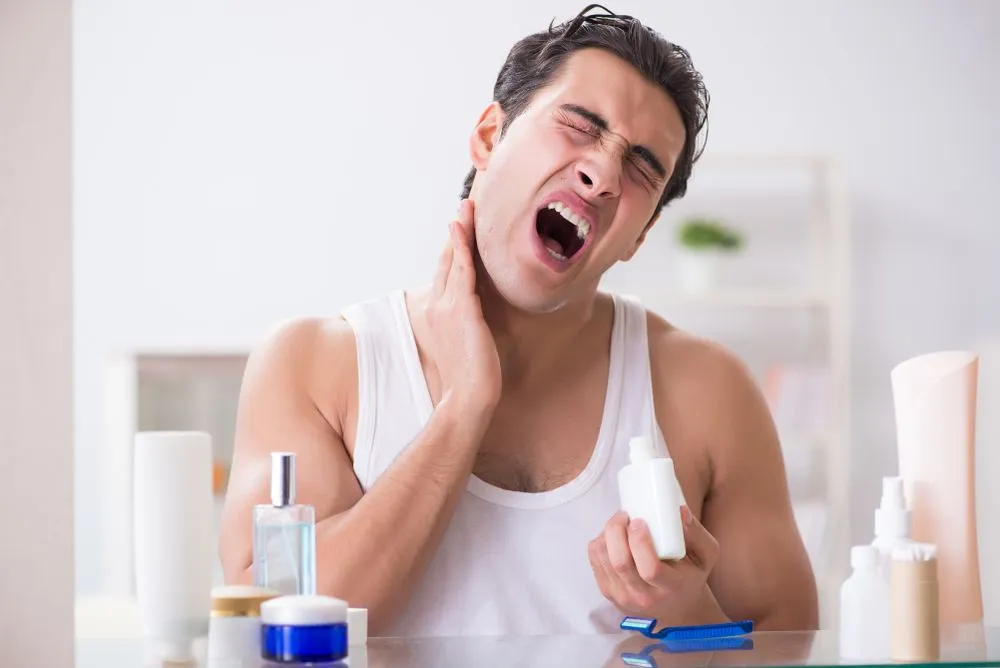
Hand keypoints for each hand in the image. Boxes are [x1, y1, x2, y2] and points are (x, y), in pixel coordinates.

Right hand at [424, 199, 500, 416]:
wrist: (469, 398)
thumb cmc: (472, 378)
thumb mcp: (470, 344)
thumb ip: (471, 324)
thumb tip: (481, 316)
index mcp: (441, 314)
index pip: (447, 274)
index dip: (453, 250)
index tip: (461, 229)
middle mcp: (440, 306)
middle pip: (447, 261)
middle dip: (456, 233)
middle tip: (464, 207)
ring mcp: (449, 306)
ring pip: (454, 260)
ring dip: (460, 231)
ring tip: (467, 207)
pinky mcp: (462, 309)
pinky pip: (462, 271)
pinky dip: (461, 248)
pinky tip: (463, 230)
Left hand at [588, 506, 721, 621]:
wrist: (676, 606)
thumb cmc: (690, 574)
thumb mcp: (705, 556)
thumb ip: (697, 533)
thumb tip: (679, 511)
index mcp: (670, 587)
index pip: (650, 569)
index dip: (640, 542)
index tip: (639, 522)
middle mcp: (644, 597)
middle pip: (620, 563)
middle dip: (616, 531)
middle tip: (624, 515)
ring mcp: (622, 597)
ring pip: (603, 559)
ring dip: (607, 534)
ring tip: (620, 523)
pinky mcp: (608, 592)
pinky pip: (595, 561)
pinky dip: (600, 542)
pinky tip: (613, 537)